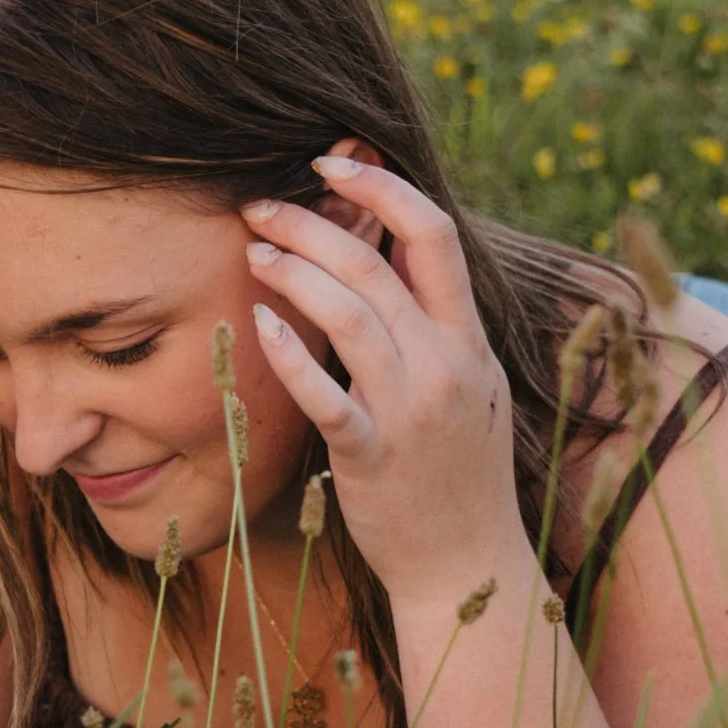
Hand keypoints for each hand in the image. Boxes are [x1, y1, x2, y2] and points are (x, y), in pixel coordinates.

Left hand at [241, 157, 525, 610]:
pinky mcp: (373, 457)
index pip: (434, 233)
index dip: (381, 186)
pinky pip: (328, 396)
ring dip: (294, 273)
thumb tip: (399, 247)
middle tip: (260, 207)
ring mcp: (412, 411)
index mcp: (470, 341)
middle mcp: (447, 365)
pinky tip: (260, 324)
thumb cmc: (458, 470)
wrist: (469, 565)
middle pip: (376, 264)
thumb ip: (440, 322)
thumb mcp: (473, 385)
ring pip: (350, 315)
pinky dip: (292, 354)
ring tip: (254, 254)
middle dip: (311, 222)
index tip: (332, 163)